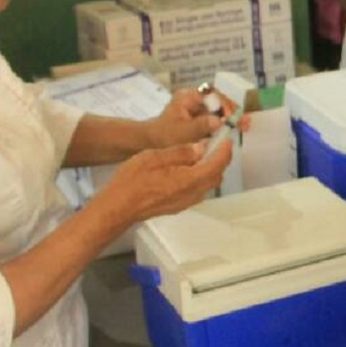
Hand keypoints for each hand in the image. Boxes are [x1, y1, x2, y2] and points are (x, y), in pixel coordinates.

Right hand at [98, 142, 230, 225]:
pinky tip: (189, 168)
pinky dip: (201, 177)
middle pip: (216, 175)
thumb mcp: (154, 157)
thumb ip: (180, 153)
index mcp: (190, 180)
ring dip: (210, 168)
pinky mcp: (180, 206)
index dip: (224, 150)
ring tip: (202, 154)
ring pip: (208, 183)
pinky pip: (199, 190)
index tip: (227, 138)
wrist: (118, 207)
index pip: (217, 164)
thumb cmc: (132, 181)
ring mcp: (187, 202)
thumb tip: (202, 148)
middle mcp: (193, 194)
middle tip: (216, 144)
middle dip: (220, 159)